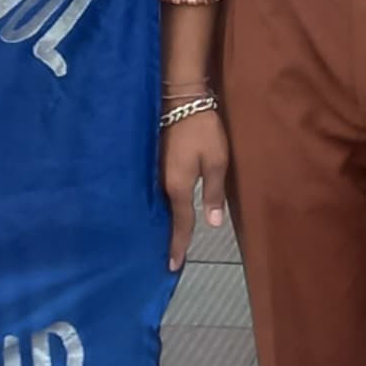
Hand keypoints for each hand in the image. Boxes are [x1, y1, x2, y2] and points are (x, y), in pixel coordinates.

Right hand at [160, 97, 230, 268]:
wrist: (178, 98)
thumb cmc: (201, 129)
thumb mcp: (216, 161)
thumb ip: (214, 194)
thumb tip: (212, 225)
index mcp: (176, 187)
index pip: (179, 223)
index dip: (178, 245)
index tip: (173, 267)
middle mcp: (159, 184)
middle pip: (162, 217)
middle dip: (165, 237)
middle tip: (165, 258)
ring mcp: (152, 173)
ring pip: (155, 205)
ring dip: (159, 221)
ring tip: (160, 239)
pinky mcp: (150, 162)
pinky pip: (151, 192)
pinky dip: (155, 204)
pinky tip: (157, 210)